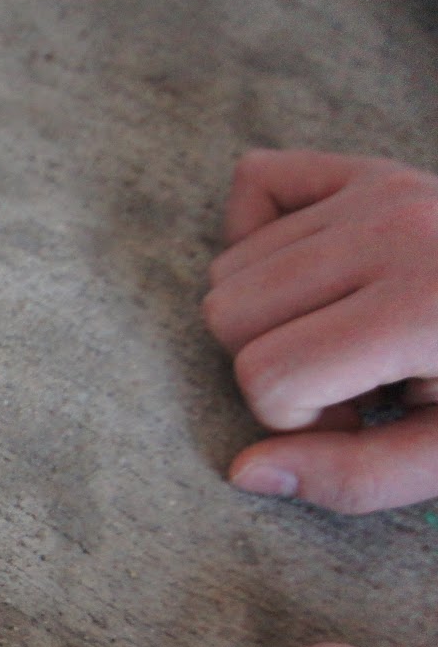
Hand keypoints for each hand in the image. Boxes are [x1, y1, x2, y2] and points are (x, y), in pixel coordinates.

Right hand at [204, 149, 437, 512]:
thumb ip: (357, 478)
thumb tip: (245, 471)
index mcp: (421, 307)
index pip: (265, 374)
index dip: (296, 419)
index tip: (362, 421)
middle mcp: (393, 230)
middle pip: (228, 312)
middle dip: (271, 365)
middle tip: (352, 382)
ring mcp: (381, 189)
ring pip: (230, 266)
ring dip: (273, 315)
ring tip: (352, 336)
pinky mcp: (372, 169)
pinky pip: (256, 182)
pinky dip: (260, 234)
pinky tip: (315, 279)